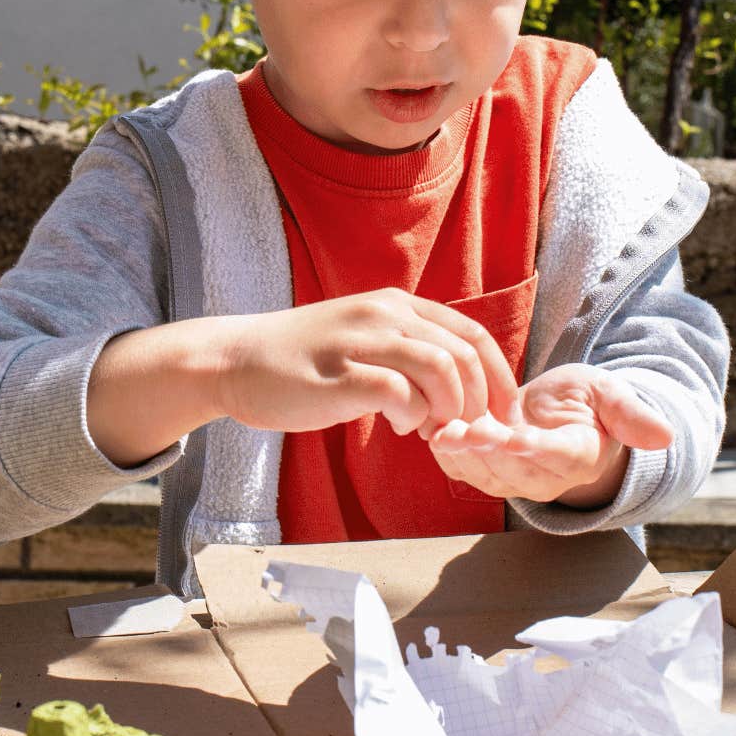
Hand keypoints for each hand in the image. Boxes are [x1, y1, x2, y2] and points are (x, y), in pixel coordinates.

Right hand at [213, 288, 519, 436]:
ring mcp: (360, 341)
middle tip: (465, 431)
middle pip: (462, 353)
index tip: (501, 413)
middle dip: (477, 401)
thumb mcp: (363, 339)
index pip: (470, 334)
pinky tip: (399, 426)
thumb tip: (455, 388)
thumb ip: (406, 351)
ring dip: (448, 409)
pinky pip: (399, 392)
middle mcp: (383, 314)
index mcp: (396, 305)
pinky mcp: (339, 374)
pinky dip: (413, 415)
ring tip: (430, 430)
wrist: (235, 360)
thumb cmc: (301, 361)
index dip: (497, 377)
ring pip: (439, 368)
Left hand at [427, 363, 673, 507]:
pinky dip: (447, 454)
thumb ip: (631, 414)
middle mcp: (546, 476)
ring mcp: (514, 480)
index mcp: (580, 455)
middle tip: (463, 430)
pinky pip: (465, 471)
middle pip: (513, 468)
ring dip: (461, 455)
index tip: (513, 438)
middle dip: (487, 451)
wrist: (558, 414)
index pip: (556, 456)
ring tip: (442, 430)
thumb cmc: (586, 400)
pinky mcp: (488, 474)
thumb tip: (666, 435)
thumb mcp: (611, 394)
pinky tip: (433, 430)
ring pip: (485, 473)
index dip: (534, 449)